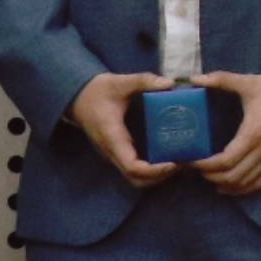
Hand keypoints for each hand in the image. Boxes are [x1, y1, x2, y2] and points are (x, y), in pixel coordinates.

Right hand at [69, 70, 182, 187]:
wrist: (77, 97)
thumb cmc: (97, 91)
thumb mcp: (119, 82)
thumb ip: (143, 81)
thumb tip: (169, 83)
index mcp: (112, 137)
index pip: (131, 166)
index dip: (154, 170)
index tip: (174, 163)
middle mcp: (112, 151)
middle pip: (136, 179)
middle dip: (160, 176)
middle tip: (183, 162)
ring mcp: (113, 154)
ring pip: (135, 178)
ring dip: (157, 176)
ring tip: (179, 161)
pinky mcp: (117, 153)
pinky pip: (134, 169)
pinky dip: (152, 170)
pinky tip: (168, 156)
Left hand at [189, 72, 260, 197]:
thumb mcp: (250, 82)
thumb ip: (222, 80)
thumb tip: (196, 77)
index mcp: (254, 133)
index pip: (226, 161)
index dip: (206, 166)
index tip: (193, 161)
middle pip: (233, 176)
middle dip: (212, 176)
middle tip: (198, 170)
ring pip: (246, 183)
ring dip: (226, 185)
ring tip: (211, 178)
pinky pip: (260, 183)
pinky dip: (243, 189)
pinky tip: (230, 186)